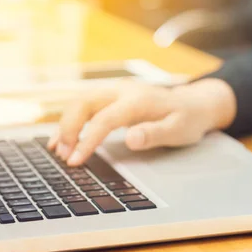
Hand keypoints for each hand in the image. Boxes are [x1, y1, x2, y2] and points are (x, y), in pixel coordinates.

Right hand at [48, 78, 236, 165]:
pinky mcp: (113, 99)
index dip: (87, 140)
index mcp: (138, 100)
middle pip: (84, 102)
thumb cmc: (188, 119)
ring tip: (57, 150)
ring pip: (80, 102)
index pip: (104, 119)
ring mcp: (116, 92)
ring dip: (66, 125)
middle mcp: (123, 91)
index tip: (76, 160)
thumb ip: (155, 134)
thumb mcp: (179, 130)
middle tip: (63, 155)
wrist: (194, 104)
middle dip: (68, 128)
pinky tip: (62, 139)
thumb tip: (131, 139)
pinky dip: (71, 121)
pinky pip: (86, 106)